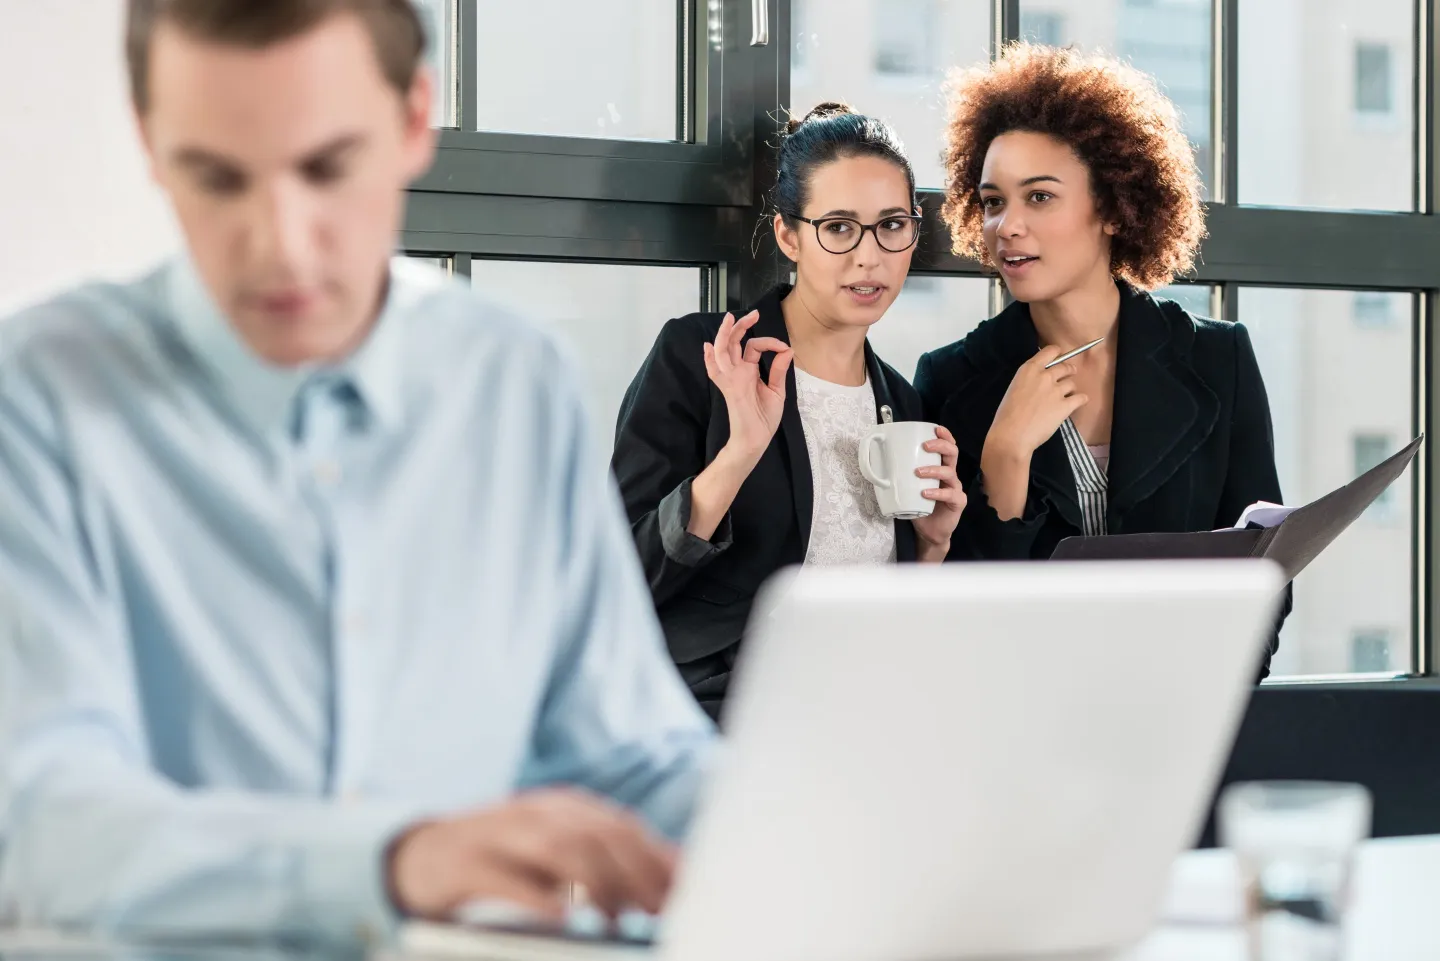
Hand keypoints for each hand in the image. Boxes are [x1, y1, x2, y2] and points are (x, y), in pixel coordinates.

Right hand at [386, 788, 677, 921]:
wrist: (418, 857)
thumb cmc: (501, 861)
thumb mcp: (555, 853)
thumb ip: (608, 860)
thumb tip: (673, 875)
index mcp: (564, 808)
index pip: (622, 826)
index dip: (657, 857)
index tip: (685, 890)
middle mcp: (536, 813)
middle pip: (597, 835)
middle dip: (635, 872)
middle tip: (660, 910)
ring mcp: (501, 834)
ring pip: (559, 849)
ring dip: (595, 884)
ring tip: (619, 919)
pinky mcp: (467, 863)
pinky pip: (507, 878)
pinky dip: (538, 896)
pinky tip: (562, 916)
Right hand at [702, 310, 793, 463]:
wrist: (757, 438)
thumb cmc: (765, 417)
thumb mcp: (777, 390)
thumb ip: (778, 370)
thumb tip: (787, 349)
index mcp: (749, 370)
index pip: (753, 347)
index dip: (769, 342)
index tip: (784, 348)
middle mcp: (738, 371)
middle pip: (733, 342)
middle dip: (741, 326)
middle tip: (753, 314)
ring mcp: (731, 378)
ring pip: (722, 351)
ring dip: (724, 334)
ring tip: (730, 319)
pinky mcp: (729, 388)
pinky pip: (716, 371)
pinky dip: (710, 359)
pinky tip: (708, 346)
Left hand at [911, 425, 965, 559]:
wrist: (928, 532)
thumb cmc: (918, 506)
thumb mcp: (908, 488)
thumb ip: (900, 475)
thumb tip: (876, 463)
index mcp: (941, 468)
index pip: (947, 447)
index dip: (945, 436)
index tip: (935, 428)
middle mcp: (950, 475)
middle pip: (952, 454)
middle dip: (940, 446)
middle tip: (925, 446)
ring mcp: (955, 488)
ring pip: (950, 473)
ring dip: (933, 470)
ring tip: (917, 472)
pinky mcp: (958, 502)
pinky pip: (950, 494)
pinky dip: (936, 492)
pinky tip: (925, 493)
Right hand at [984, 345, 1088, 460]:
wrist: (1012, 435)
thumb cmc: (1006, 415)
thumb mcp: (1014, 388)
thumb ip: (1029, 380)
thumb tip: (1039, 381)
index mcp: (1029, 369)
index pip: (1051, 351)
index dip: (1057, 353)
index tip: (1058, 358)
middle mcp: (1045, 376)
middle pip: (1065, 366)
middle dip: (1068, 371)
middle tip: (1067, 376)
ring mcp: (1056, 390)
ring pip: (1072, 383)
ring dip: (1070, 388)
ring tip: (1066, 396)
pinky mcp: (1065, 406)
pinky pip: (1081, 398)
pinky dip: (1081, 400)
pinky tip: (1078, 402)